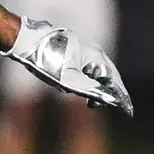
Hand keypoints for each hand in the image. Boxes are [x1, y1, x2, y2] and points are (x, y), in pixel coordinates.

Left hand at [4, 18, 132, 115]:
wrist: (26, 41)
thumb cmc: (46, 59)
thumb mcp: (68, 79)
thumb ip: (90, 89)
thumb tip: (111, 98)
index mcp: (95, 56)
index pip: (114, 79)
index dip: (121, 96)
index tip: (127, 111)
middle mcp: (92, 50)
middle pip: (107, 75)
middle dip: (107, 93)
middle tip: (98, 108)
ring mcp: (82, 49)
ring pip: (95, 72)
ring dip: (94, 87)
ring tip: (87, 102)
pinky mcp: (71, 50)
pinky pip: (85, 68)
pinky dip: (85, 80)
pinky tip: (72, 87)